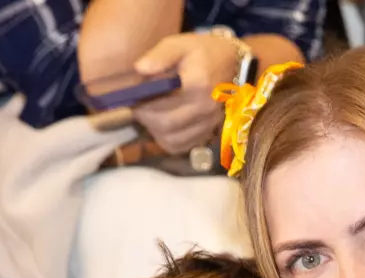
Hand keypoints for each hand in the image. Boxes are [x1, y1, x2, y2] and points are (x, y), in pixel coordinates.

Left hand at [130, 29, 240, 153]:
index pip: (161, 104)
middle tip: (138, 107)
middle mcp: (205, 108)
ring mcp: (208, 124)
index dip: (142, 104)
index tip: (133, 97)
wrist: (231, 64)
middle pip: (165, 125)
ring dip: (154, 130)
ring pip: (171, 140)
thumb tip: (139, 69)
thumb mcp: (179, 44)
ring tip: (151, 114)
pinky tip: (164, 124)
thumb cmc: (201, 52)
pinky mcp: (208, 134)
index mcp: (198, 85)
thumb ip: (159, 56)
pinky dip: (167, 139)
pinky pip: (181, 146)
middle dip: (146, 118)